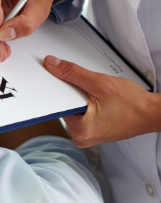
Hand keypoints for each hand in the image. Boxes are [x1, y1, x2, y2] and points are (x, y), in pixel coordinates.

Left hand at [44, 55, 159, 146]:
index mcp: (80, 131)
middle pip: (65, 108)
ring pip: (73, 110)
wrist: (152, 113)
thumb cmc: (133, 104)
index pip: (58, 105)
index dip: (59, 89)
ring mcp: (87, 136)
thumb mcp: (100, 83)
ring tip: (98, 96)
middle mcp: (81, 138)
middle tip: (90, 89)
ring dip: (80, 99)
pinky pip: (82, 115)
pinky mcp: (92, 132)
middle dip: (73, 94)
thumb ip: (73, 73)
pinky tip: (99, 101)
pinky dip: (86, 105)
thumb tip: (52, 64)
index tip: (60, 78)